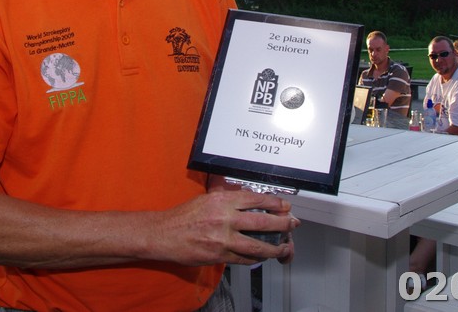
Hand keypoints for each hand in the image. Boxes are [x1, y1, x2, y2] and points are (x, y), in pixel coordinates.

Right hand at [151, 187, 298, 266]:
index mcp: (222, 201)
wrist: (164, 234)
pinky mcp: (219, 255)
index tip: (285, 206)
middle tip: (292, 224)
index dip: (274, 203)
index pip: (255, 199)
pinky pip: (244, 258)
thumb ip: (226, 198)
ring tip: (283, 247)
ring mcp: (223, 239)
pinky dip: (255, 258)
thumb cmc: (183, 216)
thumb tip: (247, 199)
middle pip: (262, 221)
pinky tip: (261, 256)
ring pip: (257, 244)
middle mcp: (225, 218)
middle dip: (282, 224)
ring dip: (274, 247)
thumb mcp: (206, 198)